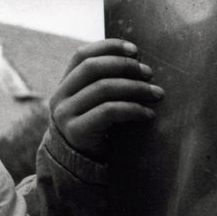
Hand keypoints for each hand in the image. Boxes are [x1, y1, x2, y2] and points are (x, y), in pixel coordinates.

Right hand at [49, 38, 162, 158]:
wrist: (80, 168)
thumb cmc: (98, 131)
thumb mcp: (96, 104)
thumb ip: (105, 83)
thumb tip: (137, 61)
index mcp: (65, 84)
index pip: (82, 55)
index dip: (108, 47)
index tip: (135, 50)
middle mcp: (60, 97)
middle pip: (93, 68)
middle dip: (125, 66)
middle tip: (150, 74)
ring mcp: (65, 114)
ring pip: (103, 88)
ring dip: (135, 88)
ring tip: (156, 94)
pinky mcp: (77, 131)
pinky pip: (109, 111)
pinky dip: (133, 109)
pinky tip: (148, 114)